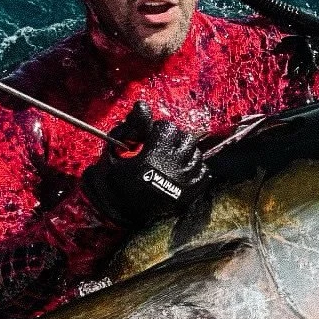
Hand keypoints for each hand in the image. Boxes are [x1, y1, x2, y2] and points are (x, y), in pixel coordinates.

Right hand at [82, 102, 208, 228]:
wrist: (118, 212)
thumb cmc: (113, 180)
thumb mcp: (116, 150)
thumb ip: (131, 126)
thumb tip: (142, 105)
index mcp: (154, 155)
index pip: (169, 128)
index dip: (159, 131)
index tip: (151, 139)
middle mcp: (173, 167)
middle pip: (186, 139)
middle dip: (174, 140)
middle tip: (161, 149)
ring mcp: (184, 182)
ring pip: (196, 155)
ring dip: (185, 154)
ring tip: (170, 161)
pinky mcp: (190, 195)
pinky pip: (204, 172)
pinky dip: (196, 169)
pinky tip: (181, 172)